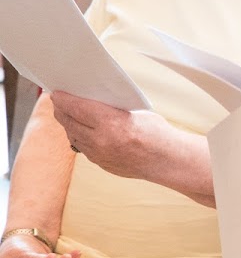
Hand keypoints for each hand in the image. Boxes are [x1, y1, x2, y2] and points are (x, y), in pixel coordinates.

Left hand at [51, 91, 171, 179]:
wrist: (167, 160)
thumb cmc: (157, 132)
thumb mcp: (137, 111)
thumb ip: (112, 108)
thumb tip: (92, 101)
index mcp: (111, 123)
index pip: (77, 108)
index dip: (64, 99)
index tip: (56, 93)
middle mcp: (101, 141)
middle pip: (70, 122)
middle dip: (61, 110)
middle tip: (58, 101)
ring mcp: (99, 155)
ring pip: (73, 136)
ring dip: (68, 124)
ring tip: (67, 114)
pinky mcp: (101, 164)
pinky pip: (83, 148)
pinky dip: (79, 136)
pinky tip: (80, 130)